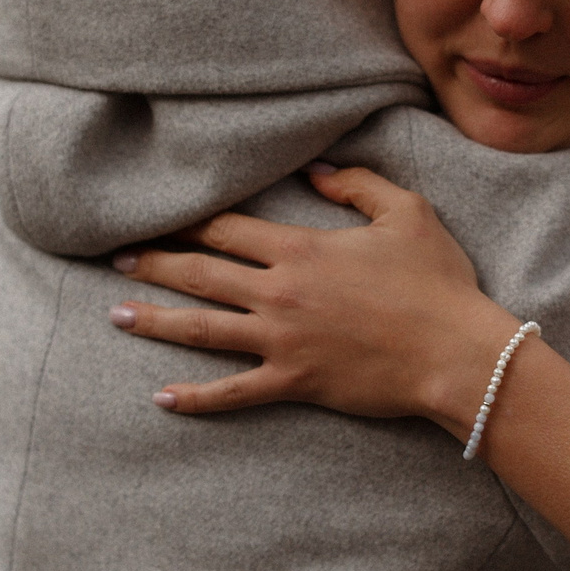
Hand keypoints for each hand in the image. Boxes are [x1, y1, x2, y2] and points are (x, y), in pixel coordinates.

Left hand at [110, 164, 520, 431]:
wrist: (455, 352)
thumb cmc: (437, 283)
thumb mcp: (407, 214)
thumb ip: (358, 185)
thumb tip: (315, 172)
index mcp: (301, 248)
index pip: (226, 228)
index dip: (186, 220)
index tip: (154, 215)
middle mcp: (280, 292)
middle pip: (201, 273)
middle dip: (154, 262)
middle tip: (115, 257)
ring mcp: (282, 340)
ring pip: (202, 329)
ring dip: (154, 320)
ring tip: (114, 314)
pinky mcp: (294, 381)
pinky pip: (233, 393)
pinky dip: (195, 398)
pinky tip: (161, 398)